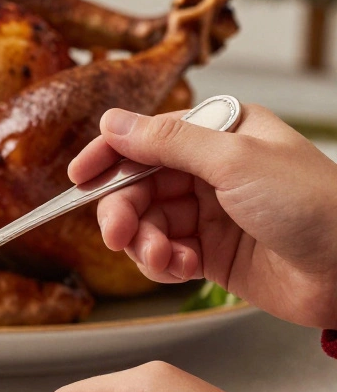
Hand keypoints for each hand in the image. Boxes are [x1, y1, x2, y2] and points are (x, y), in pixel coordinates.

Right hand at [70, 104, 336, 328]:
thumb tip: (113, 122)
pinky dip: (162, 264)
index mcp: (220, 133)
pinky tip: (179, 269)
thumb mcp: (235, 161)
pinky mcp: (212, 253)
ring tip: (162, 259)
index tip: (79, 178)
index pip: (146, 138)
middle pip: (138, 186)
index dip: (108, 156)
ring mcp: (210, 213)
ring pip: (147, 223)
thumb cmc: (315, 205)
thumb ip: (168, 142)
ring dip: (144, 243)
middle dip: (124, 211)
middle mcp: (211, 170)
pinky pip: (164, 255)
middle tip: (118, 235)